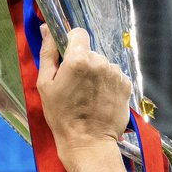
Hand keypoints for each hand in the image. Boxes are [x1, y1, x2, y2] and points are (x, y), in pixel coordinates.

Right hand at [37, 26, 131, 157]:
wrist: (88, 143)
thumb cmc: (62, 116)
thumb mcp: (45, 85)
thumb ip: (47, 53)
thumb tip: (46, 29)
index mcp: (78, 59)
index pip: (78, 34)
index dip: (71, 44)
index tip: (67, 59)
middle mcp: (100, 61)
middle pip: (90, 52)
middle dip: (83, 64)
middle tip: (75, 87)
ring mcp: (115, 73)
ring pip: (103, 64)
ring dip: (96, 75)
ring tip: (88, 96)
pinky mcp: (125, 84)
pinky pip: (114, 76)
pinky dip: (107, 84)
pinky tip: (100, 99)